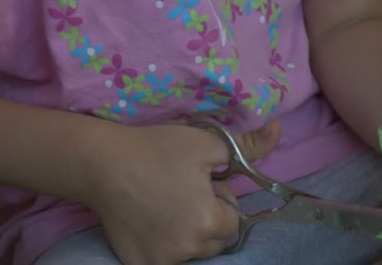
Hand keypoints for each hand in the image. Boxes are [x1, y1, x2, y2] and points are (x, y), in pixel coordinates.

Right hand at [84, 120, 280, 264]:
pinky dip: (164, 243)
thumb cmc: (157, 150)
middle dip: (210, 219)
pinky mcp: (139, 263)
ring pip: (192, 250)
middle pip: (216, 240)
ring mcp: (162, 260)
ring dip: (189, 232)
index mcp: (209, 222)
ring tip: (167, 203)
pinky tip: (150, 219)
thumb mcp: (207, 143)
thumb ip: (249, 145)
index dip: (223, 200)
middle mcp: (188, 248)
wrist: (102, 163)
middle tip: (186, 193)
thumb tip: (279, 130)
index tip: (204, 184)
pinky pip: (166, 258)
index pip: (234, 221)